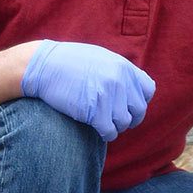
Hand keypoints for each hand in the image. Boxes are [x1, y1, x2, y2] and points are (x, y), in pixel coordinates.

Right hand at [20, 41, 154, 142]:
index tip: (128, 105)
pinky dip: (106, 134)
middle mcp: (120, 81)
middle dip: (130, 118)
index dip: (140, 100)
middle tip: (117, 120)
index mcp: (124, 67)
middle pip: (139, 110)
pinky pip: (110, 131)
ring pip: (124, 123)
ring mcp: (108, 96)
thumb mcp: (100, 58)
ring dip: (115, 126)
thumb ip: (118, 72)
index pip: (148, 90)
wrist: (43, 66)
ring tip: (104, 122)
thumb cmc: (69, 62)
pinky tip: (97, 129)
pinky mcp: (95, 112)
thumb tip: (131, 87)